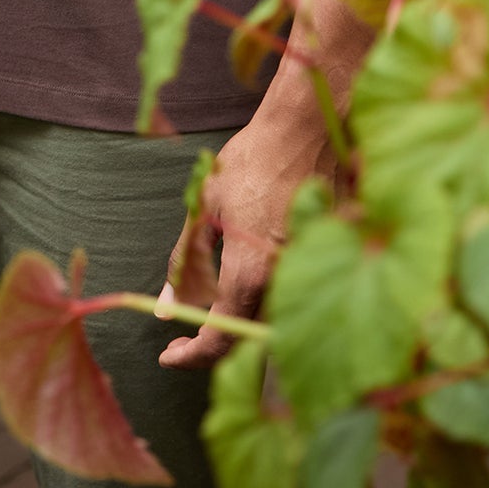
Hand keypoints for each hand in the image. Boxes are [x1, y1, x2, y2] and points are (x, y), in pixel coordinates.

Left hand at [157, 104, 337, 370]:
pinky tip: (239, 284)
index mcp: (251, 272)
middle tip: (183, 337)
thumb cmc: (252, 160)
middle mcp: (285, 283)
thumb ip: (186, 261)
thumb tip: (166, 307)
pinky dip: (260, 302)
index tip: (168, 357)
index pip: (220, 338)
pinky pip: (288, 297)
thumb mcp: (205, 206)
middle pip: (247, 339)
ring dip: (236, 324)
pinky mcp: (322, 261)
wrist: (307, 130)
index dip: (192, 355)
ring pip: (268, 320)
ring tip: (206, 311)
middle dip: (212, 345)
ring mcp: (308, 274)